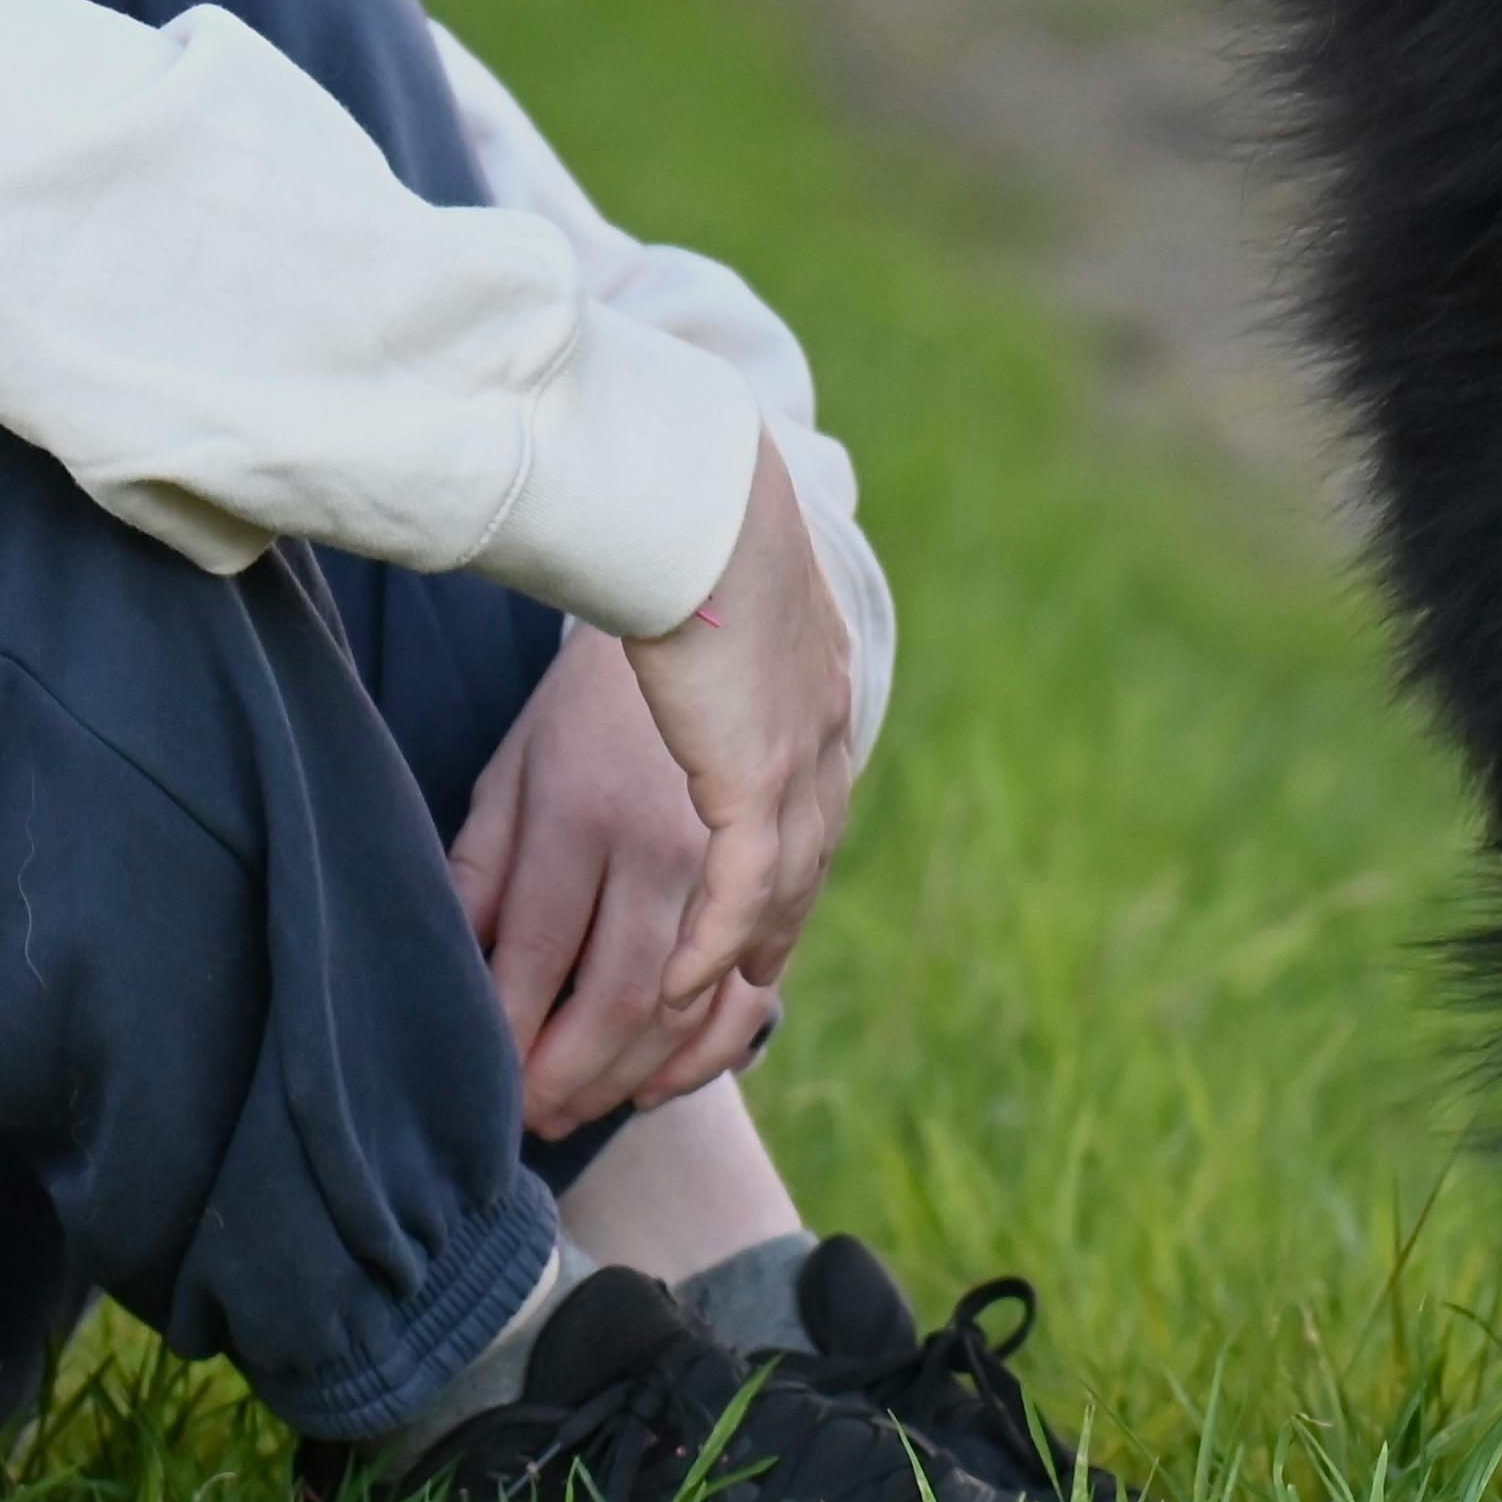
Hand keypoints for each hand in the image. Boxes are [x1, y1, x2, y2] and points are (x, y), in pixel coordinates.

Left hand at [451, 624, 775, 1135]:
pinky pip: (767, 967)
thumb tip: (453, 962)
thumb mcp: (518, 765)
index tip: (490, 1091)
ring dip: (645, 1068)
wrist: (715, 590)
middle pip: (622, 994)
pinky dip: (724, 1031)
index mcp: (582, 810)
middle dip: (576, 1074)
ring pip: (697, 997)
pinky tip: (679, 1067)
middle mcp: (664, 837)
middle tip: (540, 1121)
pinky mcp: (794, 851)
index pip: (539, 957)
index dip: (514, 1039)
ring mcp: (739, 846)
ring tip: (599, 1104)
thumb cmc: (593, 695)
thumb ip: (485, 864)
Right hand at [618, 437, 856, 1010]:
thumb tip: (687, 634)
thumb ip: (721, 638)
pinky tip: (684, 984)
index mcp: (817, 685)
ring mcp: (796, 756)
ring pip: (780, 885)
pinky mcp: (754, 773)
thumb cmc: (681, 527)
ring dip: (740, 952)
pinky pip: (744, 885)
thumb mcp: (719, 594)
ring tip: (699, 999)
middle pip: (808, 858)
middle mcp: (820, 730)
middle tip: (745, 985)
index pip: (814, 805)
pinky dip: (715, 940)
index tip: (762, 916)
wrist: (694, 502)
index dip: (788, 868)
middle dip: (776, 928)